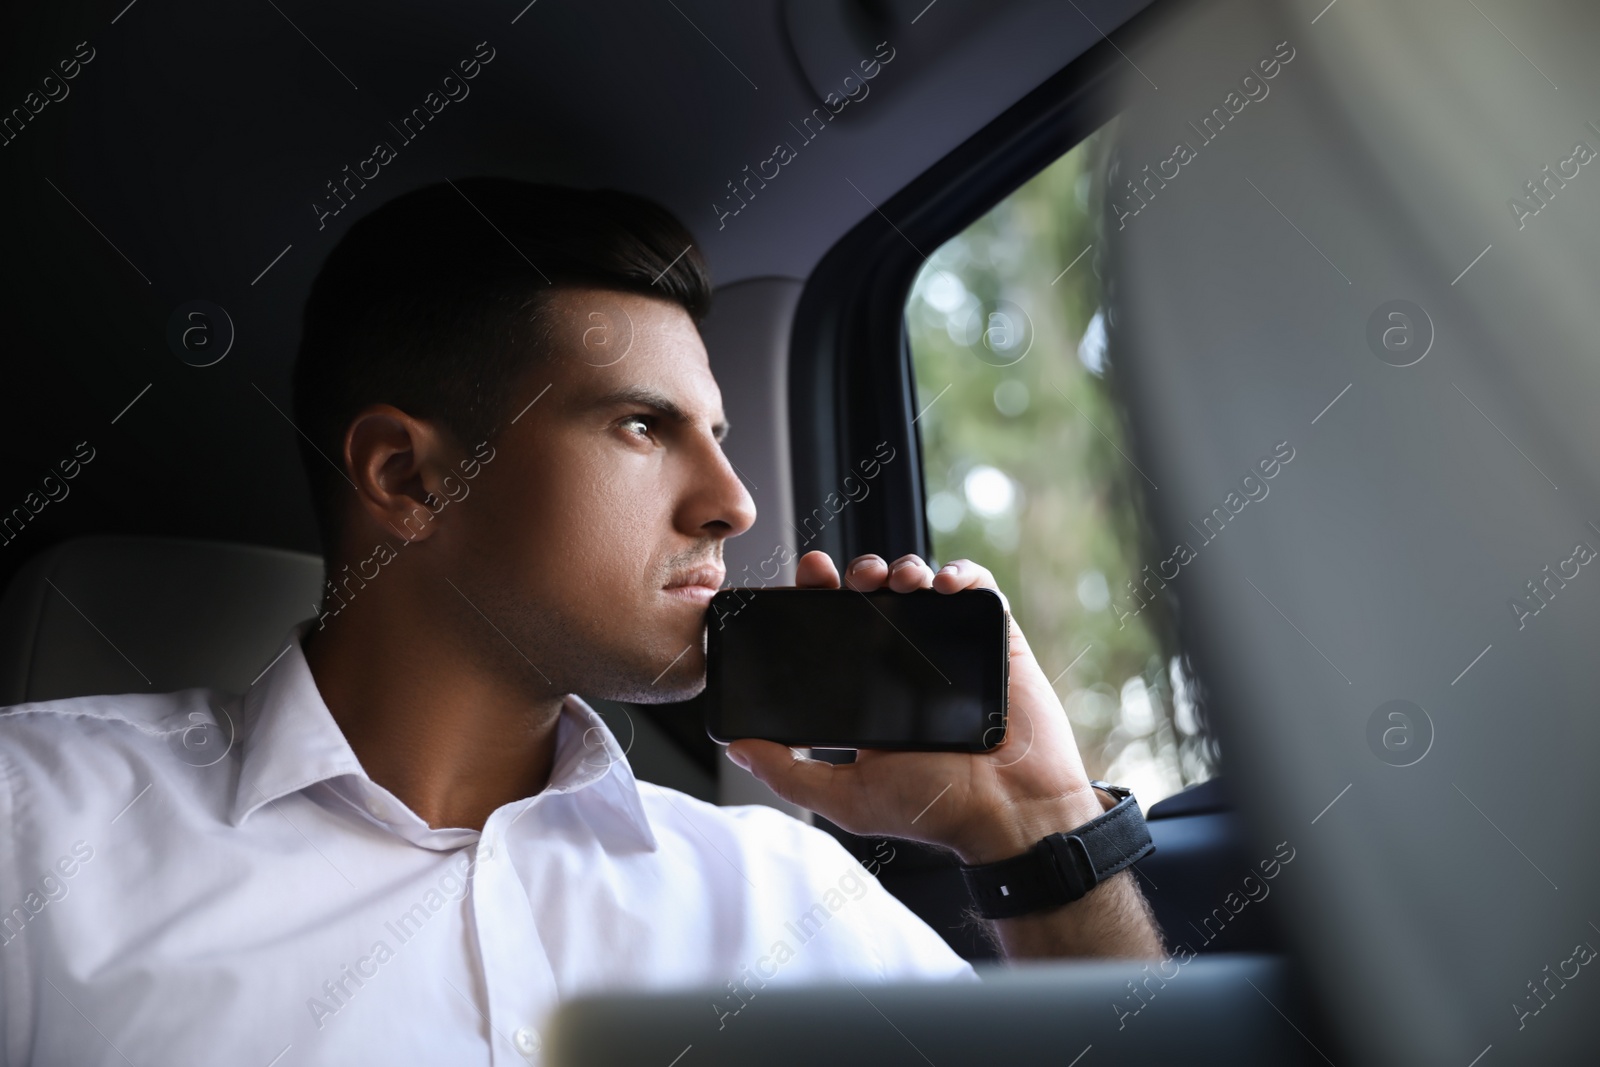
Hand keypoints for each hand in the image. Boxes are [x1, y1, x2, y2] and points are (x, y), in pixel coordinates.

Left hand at [723, 550, 1105, 864]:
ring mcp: (950, 648)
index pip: (834, 628)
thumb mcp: (846, 796)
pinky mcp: (995, 639)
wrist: (1009, 809)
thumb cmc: (934, 807)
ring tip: (899, 578)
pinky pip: (976, 589)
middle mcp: (906, 663)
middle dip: (861, 572)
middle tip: (857, 577)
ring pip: (920, 585)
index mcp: (869, 690)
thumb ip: (788, 773)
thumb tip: (737, 745)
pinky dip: (959, 573)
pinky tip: (943, 584)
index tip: (809, 575)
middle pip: (875, 596)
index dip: (819, 596)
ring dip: (904, 567)